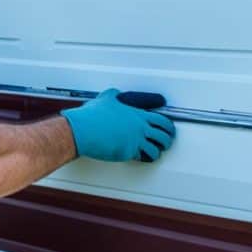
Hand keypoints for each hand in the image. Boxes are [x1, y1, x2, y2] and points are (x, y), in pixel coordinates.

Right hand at [60, 89, 175, 161]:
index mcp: (136, 114)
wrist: (82, 130)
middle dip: (168, 138)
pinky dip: (145, 157)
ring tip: (157, 151)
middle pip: (164, 135)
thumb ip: (114, 95)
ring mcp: (135, 140)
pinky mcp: (128, 152)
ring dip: (158, 150)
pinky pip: (143, 156)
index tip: (170, 127)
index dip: (168, 125)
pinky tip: (144, 157)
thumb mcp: (105, 98)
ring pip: (156, 148)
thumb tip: (116, 94)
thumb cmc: (91, 116)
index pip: (161, 119)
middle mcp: (139, 127)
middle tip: (167, 140)